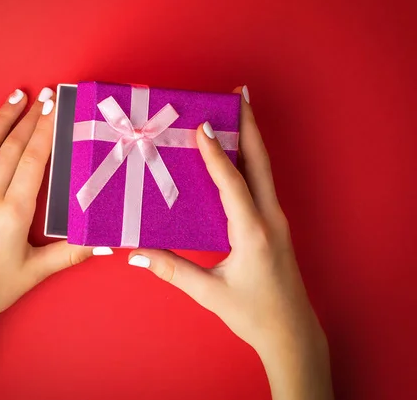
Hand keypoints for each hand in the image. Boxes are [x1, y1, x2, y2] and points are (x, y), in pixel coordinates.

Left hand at [0, 87, 110, 399]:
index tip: (55, 107)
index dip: (45, 131)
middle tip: (44, 95)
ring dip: (1, 118)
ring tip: (16, 95)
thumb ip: (72, 252)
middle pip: (11, 147)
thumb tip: (108, 242)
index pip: (33, 160)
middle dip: (29, 117)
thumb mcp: (37, 272)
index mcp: (13, 212)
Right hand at [128, 86, 333, 399]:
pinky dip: (250, 161)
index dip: (214, 153)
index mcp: (254, 232)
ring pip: (264, 170)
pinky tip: (238, 155)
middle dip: (249, 126)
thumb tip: (135, 253)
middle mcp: (270, 219)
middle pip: (260, 162)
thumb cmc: (255, 314)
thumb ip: (173, 270)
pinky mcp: (274, 226)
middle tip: (239, 95)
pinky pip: (262, 184)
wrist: (293, 334)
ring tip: (238, 113)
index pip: (232, 182)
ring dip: (250, 139)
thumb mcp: (211, 293)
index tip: (201, 125)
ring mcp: (276, 220)